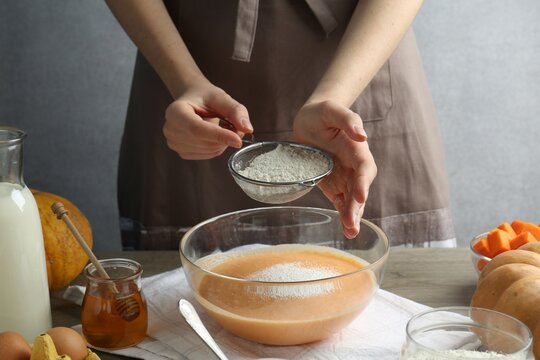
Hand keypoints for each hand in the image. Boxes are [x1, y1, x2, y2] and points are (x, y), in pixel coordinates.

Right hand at [163, 82, 252, 159]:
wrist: (192, 101)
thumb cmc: (205, 97)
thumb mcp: (221, 98)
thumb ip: (235, 111)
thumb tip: (247, 129)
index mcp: (175, 111)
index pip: (198, 129)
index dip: (219, 136)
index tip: (239, 140)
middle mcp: (170, 129)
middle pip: (204, 142)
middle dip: (225, 137)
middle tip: (233, 125)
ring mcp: (174, 143)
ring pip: (208, 150)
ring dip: (222, 142)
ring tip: (221, 126)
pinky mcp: (182, 152)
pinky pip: (207, 155)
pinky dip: (217, 147)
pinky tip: (214, 135)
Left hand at [292, 100, 376, 238]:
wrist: (309, 120)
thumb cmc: (323, 113)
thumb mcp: (332, 110)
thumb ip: (347, 120)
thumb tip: (362, 136)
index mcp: (356, 149)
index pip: (364, 168)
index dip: (363, 183)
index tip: (360, 196)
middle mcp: (353, 166)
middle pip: (358, 189)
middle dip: (356, 207)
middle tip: (351, 223)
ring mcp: (343, 177)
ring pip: (351, 199)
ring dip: (351, 216)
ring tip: (350, 232)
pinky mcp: (332, 184)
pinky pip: (340, 201)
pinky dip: (343, 215)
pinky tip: (346, 230)